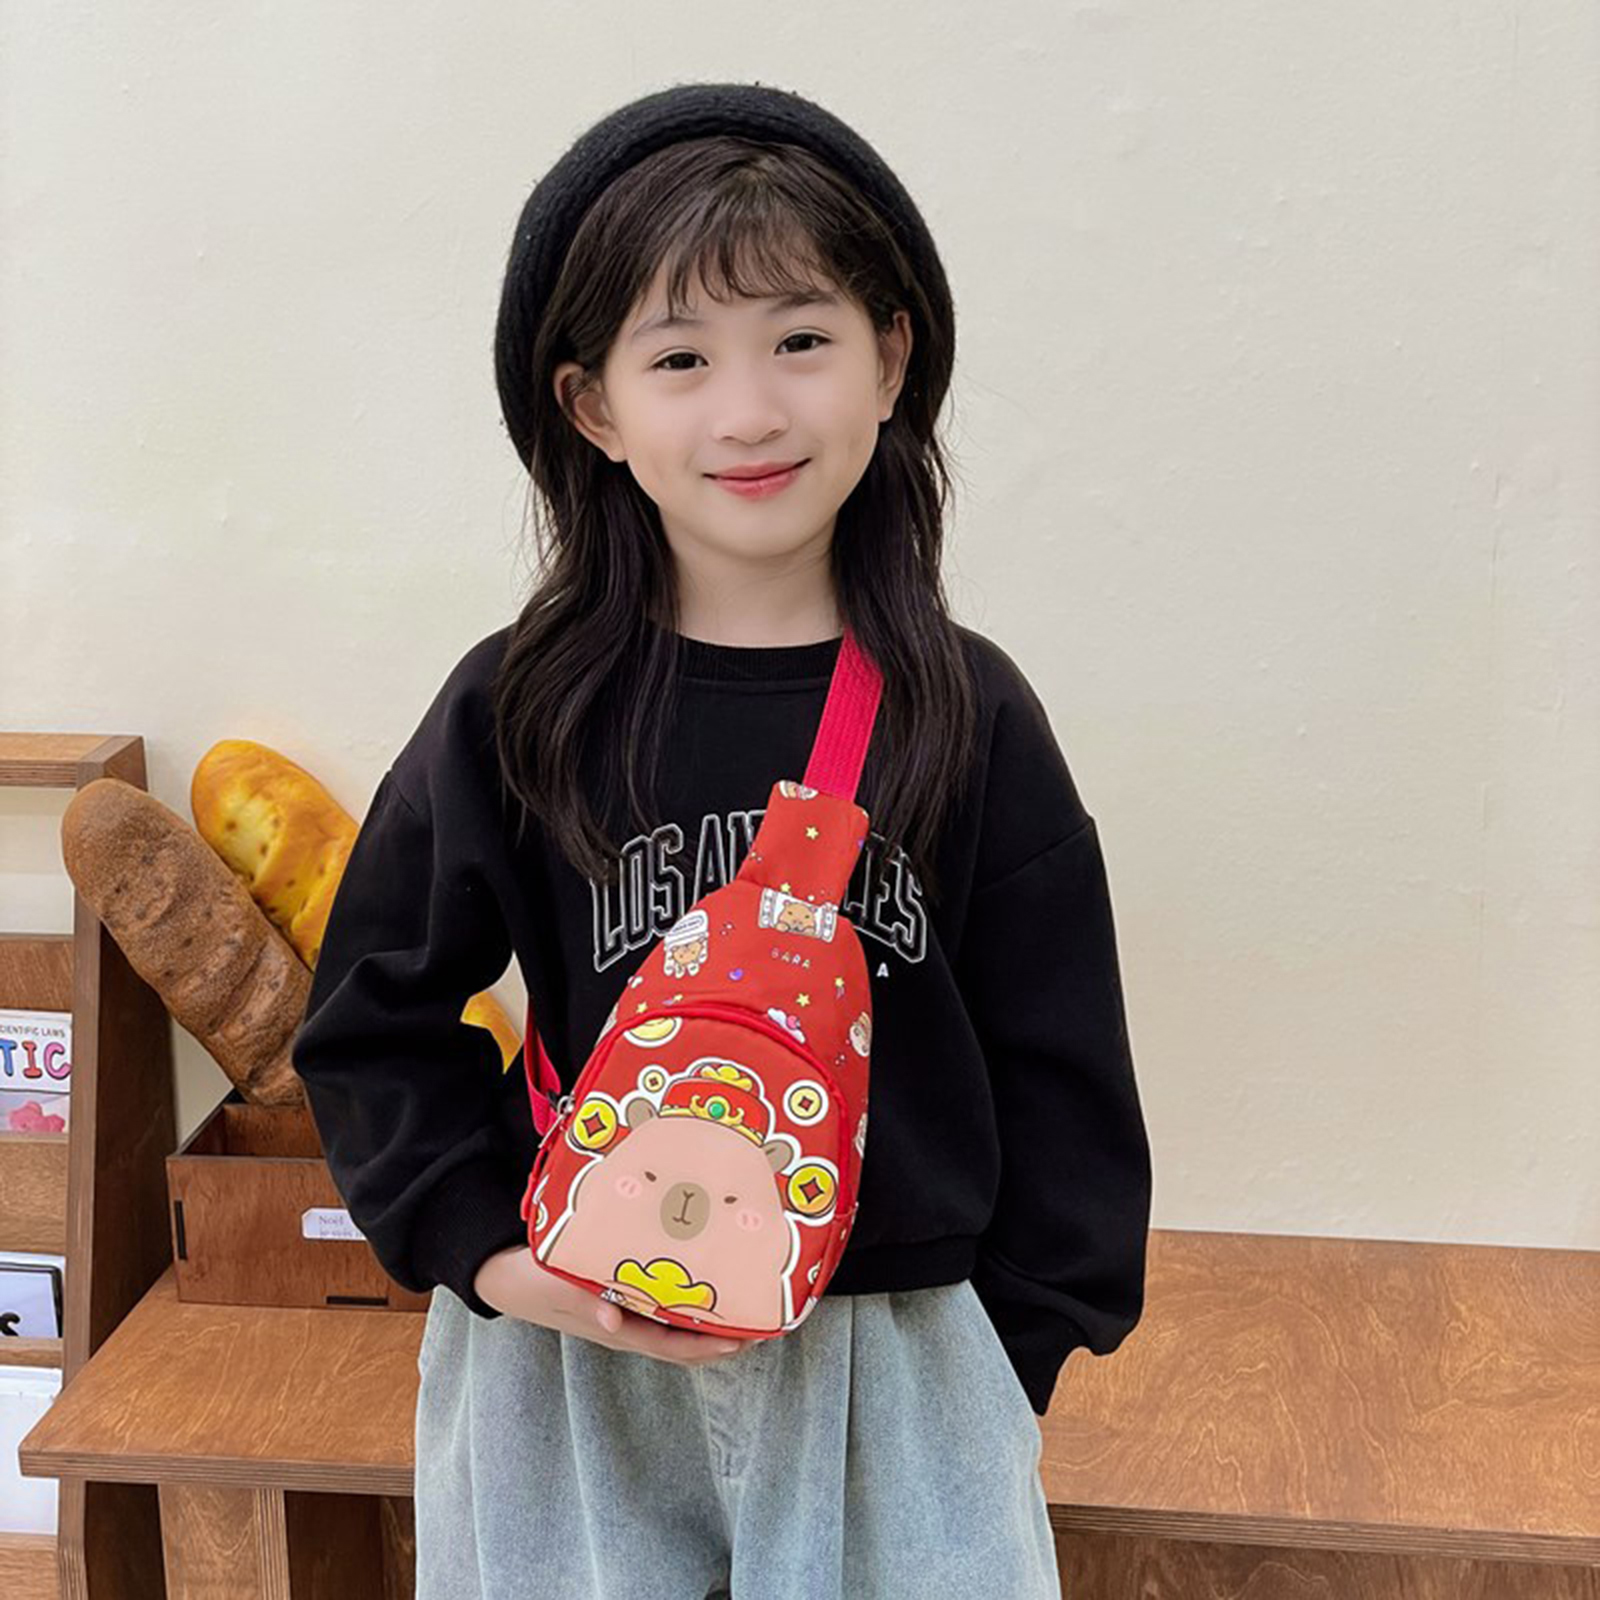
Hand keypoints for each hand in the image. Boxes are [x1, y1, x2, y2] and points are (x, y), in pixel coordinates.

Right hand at [472, 1244, 744, 1366]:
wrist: (505, 1272)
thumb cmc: (533, 1280)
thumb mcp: (557, 1289)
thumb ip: (585, 1303)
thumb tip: (613, 1323)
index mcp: (616, 1328)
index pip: (671, 1345)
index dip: (706, 1346)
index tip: (741, 1340)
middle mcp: (627, 1324)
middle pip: (683, 1340)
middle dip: (721, 1337)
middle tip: (762, 1323)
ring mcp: (625, 1311)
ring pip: (676, 1323)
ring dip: (709, 1320)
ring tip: (746, 1303)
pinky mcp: (621, 1295)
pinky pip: (661, 1303)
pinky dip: (686, 1298)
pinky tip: (705, 1280)